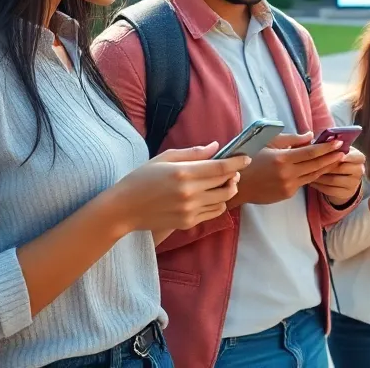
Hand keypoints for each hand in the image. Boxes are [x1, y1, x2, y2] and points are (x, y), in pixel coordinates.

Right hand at [110, 143, 248, 232]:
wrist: (123, 209)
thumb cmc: (141, 179)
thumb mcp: (164, 158)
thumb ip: (192, 153)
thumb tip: (215, 146)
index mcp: (183, 173)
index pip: (221, 167)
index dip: (237, 162)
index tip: (246, 158)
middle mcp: (189, 193)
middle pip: (226, 183)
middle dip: (234, 175)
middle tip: (234, 170)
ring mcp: (189, 210)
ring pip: (224, 199)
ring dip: (229, 189)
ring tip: (224, 183)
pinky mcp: (188, 222)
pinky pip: (214, 212)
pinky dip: (218, 203)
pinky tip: (212, 196)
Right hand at [234, 133, 347, 206]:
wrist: (237, 185)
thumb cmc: (250, 158)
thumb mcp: (267, 143)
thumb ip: (291, 139)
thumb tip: (310, 136)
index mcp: (282, 159)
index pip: (310, 152)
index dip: (326, 148)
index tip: (338, 142)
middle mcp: (287, 174)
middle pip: (316, 165)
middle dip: (331, 157)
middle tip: (343, 151)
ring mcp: (288, 186)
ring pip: (313, 176)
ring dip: (326, 167)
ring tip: (337, 159)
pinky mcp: (287, 194)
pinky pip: (304, 183)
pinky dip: (313, 175)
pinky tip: (321, 169)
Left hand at [310, 147, 365, 205]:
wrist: (345, 180)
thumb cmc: (338, 161)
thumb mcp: (339, 151)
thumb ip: (333, 146)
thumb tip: (318, 140)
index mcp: (359, 157)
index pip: (354, 155)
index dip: (340, 155)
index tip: (328, 154)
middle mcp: (360, 170)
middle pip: (340, 168)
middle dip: (325, 165)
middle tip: (310, 163)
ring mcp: (354, 183)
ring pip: (333, 180)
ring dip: (319, 176)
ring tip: (307, 172)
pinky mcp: (347, 193)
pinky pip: (330, 190)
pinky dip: (319, 186)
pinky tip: (311, 182)